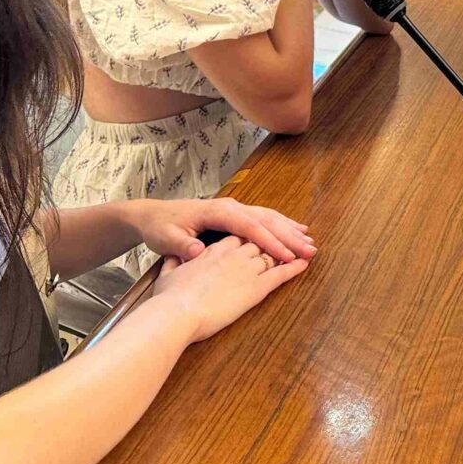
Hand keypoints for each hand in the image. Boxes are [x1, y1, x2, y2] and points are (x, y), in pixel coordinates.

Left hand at [132, 197, 315, 264]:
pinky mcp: (233, 214)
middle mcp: (229, 207)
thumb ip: (183, 245)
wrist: (152, 215)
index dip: (270, 242)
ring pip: (268, 217)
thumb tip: (199, 250)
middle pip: (265, 219)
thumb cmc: (160, 227)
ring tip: (309, 241)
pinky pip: (262, 219)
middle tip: (310, 250)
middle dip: (289, 235)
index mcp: (217, 212)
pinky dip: (280, 225)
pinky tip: (293, 231)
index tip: (287, 256)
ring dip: (289, 229)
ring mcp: (233, 209)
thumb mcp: (166, 238)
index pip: (250, 226)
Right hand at [151, 234, 308, 345]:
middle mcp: (233, 253)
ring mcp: (246, 268)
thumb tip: (173, 258)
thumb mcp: (168, 272)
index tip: (262, 235)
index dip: (253, 235)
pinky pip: (280, 273)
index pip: (240, 236)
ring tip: (304, 248)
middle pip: (260, 241)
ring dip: (289, 250)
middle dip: (277, 239)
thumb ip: (175, 262)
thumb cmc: (169, 297)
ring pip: (272, 254)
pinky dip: (293, 267)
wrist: (177, 312)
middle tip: (293, 238)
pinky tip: (304, 262)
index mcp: (214, 249)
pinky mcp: (255, 287)